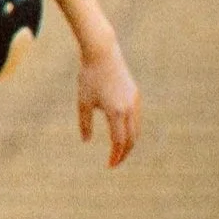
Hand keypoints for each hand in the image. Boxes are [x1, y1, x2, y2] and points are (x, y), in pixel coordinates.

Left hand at [77, 42, 139, 166]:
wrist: (102, 53)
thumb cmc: (89, 77)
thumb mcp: (83, 102)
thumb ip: (85, 123)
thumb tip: (86, 141)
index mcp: (116, 112)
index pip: (119, 142)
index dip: (115, 156)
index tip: (109, 165)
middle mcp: (129, 108)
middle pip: (131, 138)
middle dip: (124, 153)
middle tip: (114, 162)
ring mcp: (135, 101)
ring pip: (136, 128)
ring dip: (129, 141)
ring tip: (118, 151)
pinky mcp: (135, 94)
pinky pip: (136, 117)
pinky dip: (130, 129)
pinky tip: (121, 132)